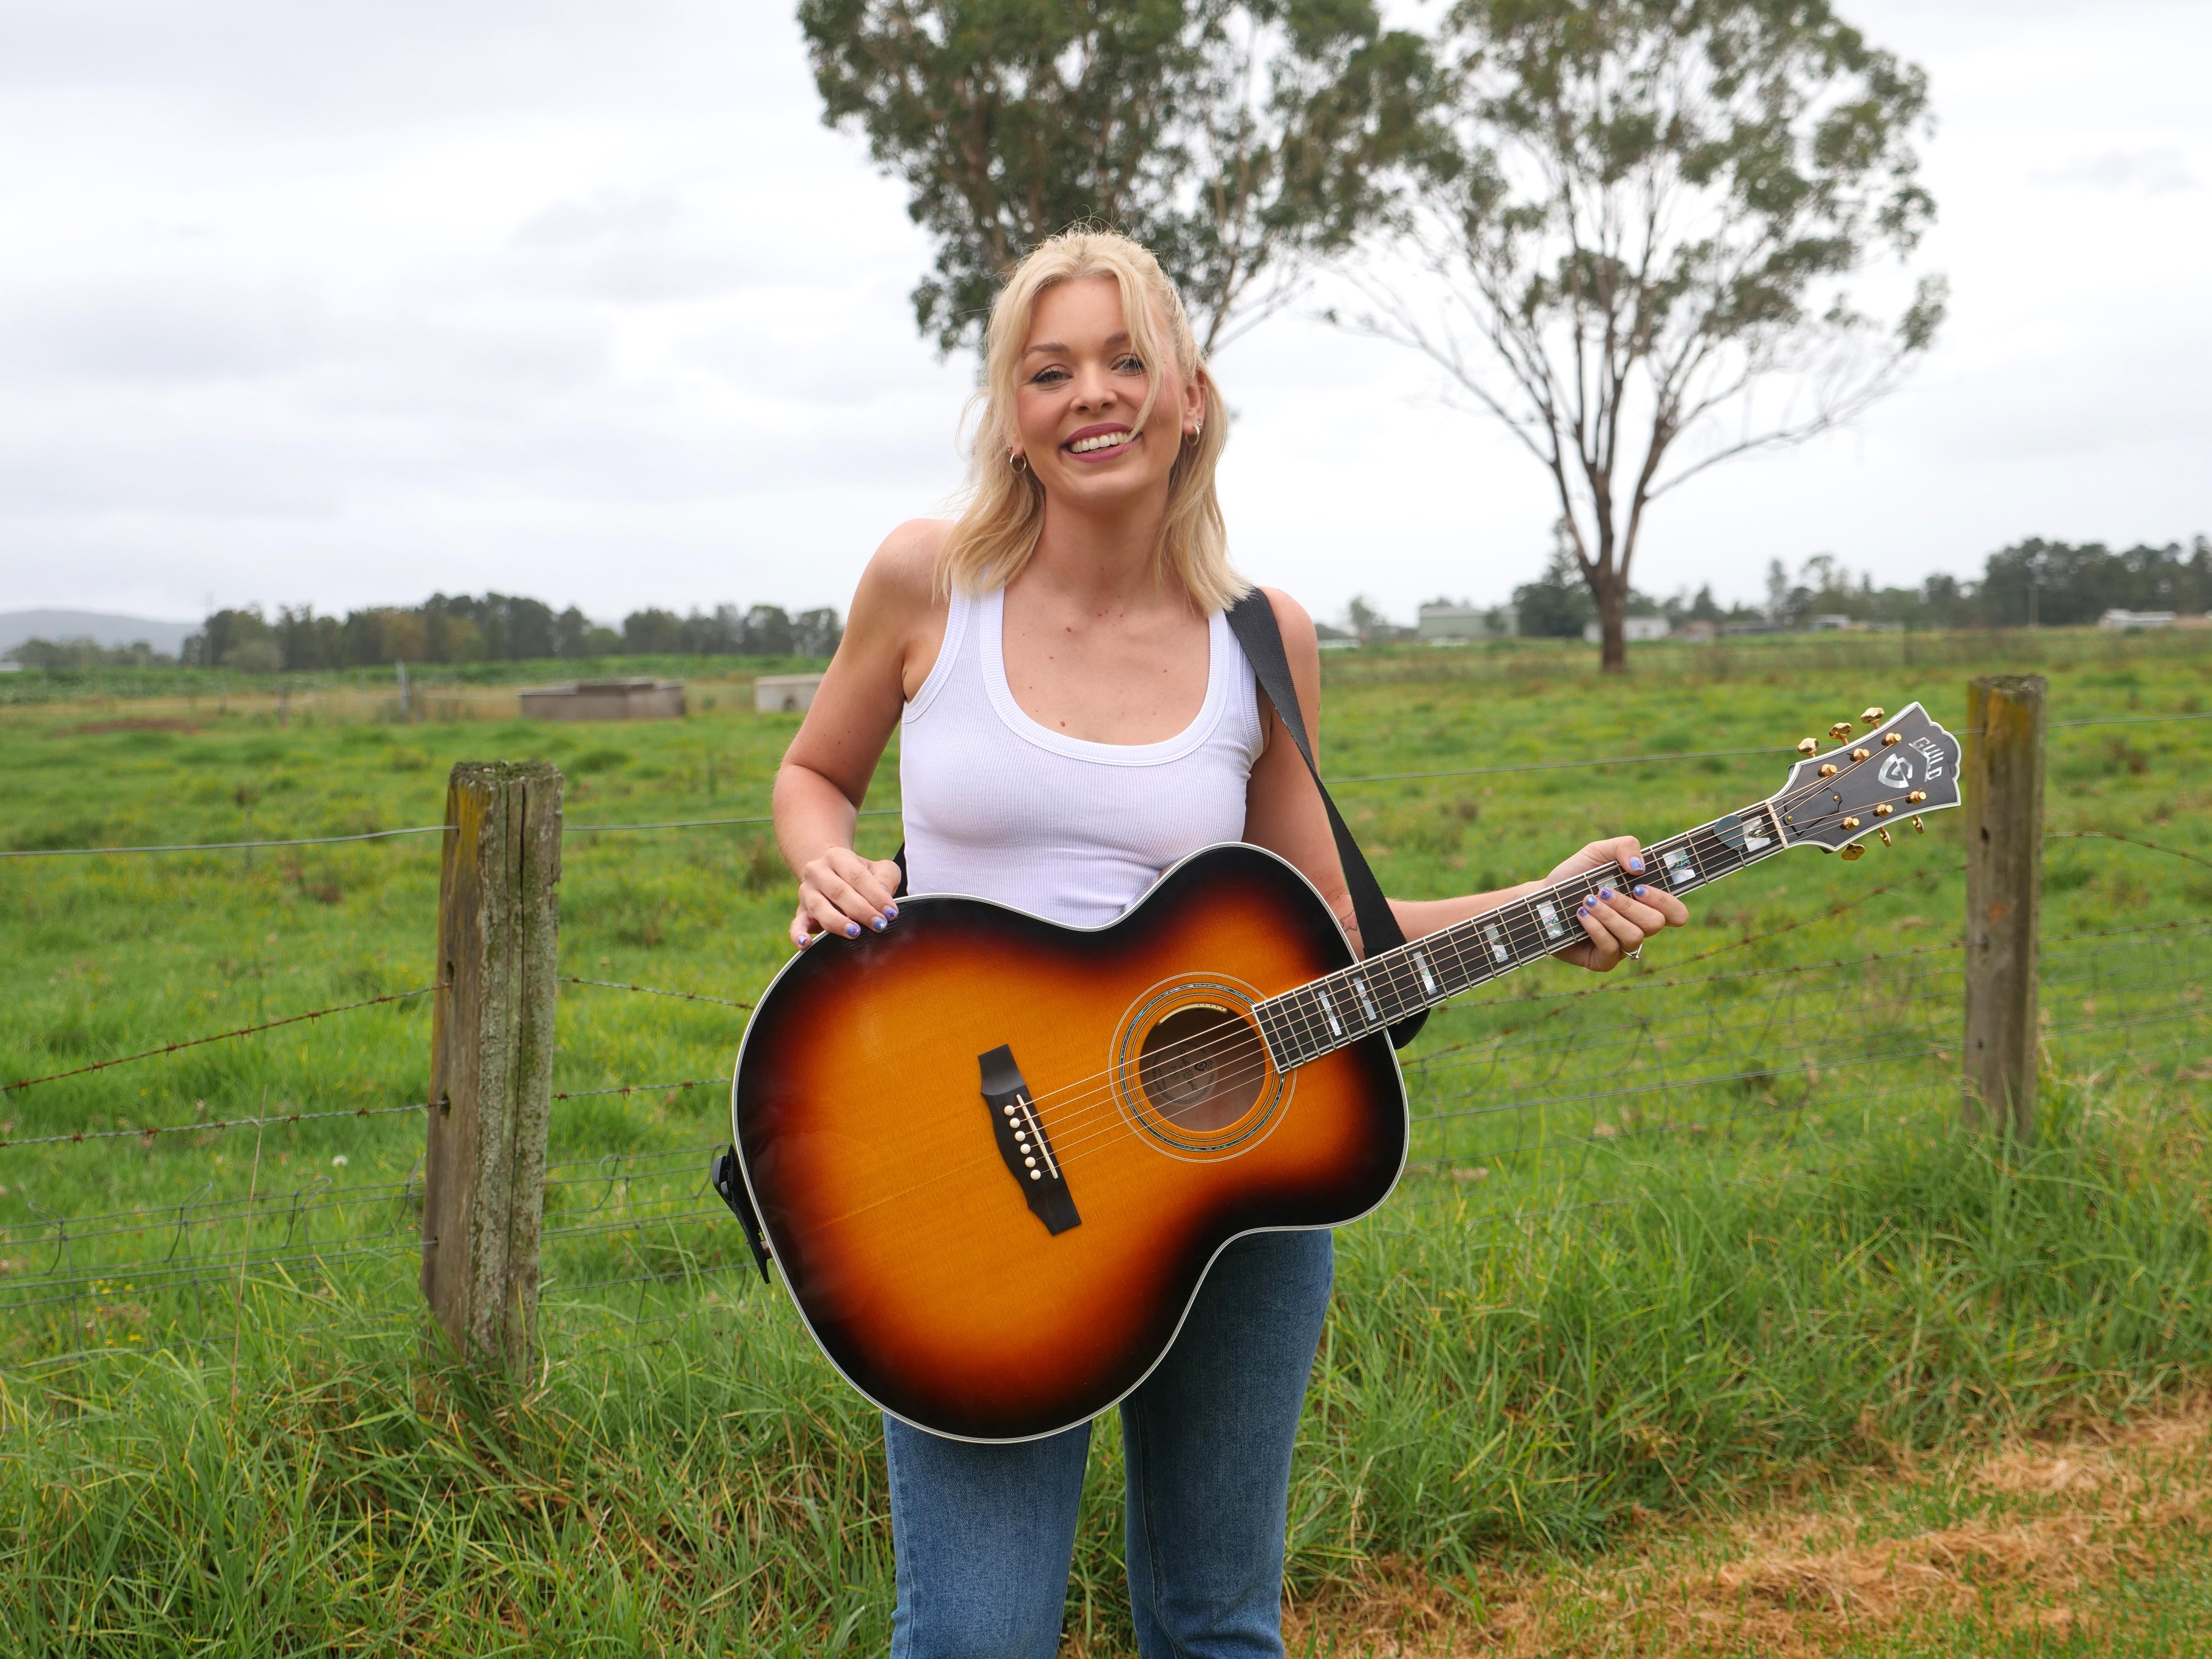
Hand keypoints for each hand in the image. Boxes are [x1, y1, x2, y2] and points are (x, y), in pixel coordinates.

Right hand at [790, 847, 903, 948]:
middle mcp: (817, 871)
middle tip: (880, 925)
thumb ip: (885, 878)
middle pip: (839, 891)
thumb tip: (883, 895)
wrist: (833, 876)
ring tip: (855, 933)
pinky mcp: (800, 912)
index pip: (857, 876)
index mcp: (837, 856)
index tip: (891, 913)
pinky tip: (805, 944)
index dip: (876, 895)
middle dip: (862, 910)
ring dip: (838, 922)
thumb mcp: (879, 869)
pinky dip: (798, 935)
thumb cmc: (862, 875)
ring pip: (819, 907)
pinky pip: (796, 924)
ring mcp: (806, 892)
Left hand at [1543, 835, 1689, 972]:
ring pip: (1634, 937)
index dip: (1665, 902)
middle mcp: (1638, 927)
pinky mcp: (1601, 961)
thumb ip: (1624, 847)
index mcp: (1646, 904)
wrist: (1543, 897)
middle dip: (1628, 905)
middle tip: (1604, 891)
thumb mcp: (1598, 852)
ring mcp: (1621, 946)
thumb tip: (1640, 867)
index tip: (1640, 887)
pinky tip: (1581, 914)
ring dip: (1610, 916)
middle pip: (1655, 923)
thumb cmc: (1575, 875)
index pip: (1676, 913)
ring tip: (1588, 901)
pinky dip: (1596, 928)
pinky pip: (1611, 950)